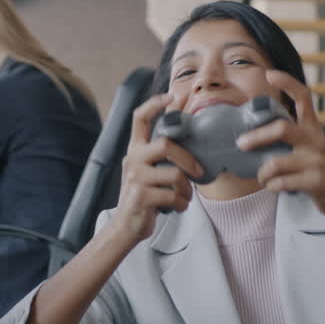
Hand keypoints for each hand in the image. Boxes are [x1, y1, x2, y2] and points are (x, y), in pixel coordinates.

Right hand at [109, 93, 205, 243]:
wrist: (126, 226)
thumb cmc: (145, 197)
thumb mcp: (148, 172)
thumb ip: (161, 158)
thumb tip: (193, 148)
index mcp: (135, 150)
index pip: (139, 118)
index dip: (154, 104)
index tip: (170, 96)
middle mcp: (132, 159)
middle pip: (165, 145)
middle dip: (188, 160)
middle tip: (198, 172)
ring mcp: (135, 178)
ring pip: (174, 175)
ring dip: (186, 190)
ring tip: (183, 197)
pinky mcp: (141, 197)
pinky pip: (174, 196)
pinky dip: (182, 205)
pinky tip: (177, 207)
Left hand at [237, 70, 324, 218]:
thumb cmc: (319, 175)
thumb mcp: (309, 151)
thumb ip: (290, 141)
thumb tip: (251, 137)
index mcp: (313, 130)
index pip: (304, 98)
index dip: (287, 83)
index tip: (270, 74)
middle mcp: (316, 141)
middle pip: (282, 129)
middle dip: (256, 137)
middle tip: (241, 144)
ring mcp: (317, 161)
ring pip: (275, 162)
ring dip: (262, 173)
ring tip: (262, 178)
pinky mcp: (316, 181)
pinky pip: (281, 182)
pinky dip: (271, 187)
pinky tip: (273, 188)